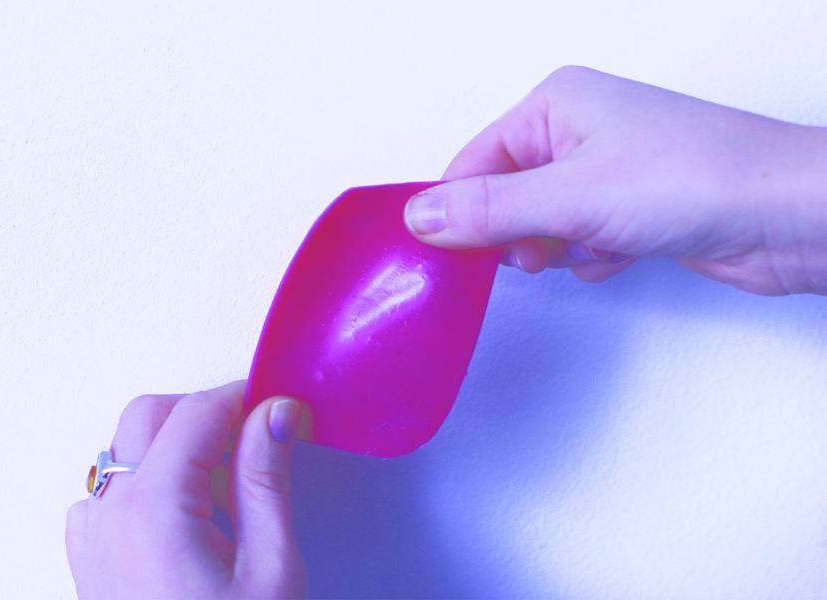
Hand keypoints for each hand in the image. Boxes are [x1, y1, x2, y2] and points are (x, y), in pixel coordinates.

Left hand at [66, 381, 307, 598]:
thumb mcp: (271, 568)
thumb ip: (266, 478)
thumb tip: (274, 414)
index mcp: (153, 510)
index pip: (195, 413)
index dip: (242, 397)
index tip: (277, 405)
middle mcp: (110, 517)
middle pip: (148, 416)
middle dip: (204, 411)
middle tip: (256, 436)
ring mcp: (93, 540)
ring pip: (124, 450)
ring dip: (174, 446)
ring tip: (225, 488)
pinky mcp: (92, 563)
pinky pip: (107, 493)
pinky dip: (148, 483)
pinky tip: (189, 517)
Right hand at [404, 66, 826, 294]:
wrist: (785, 216)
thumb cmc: (694, 180)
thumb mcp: (569, 198)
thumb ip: (487, 211)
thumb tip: (418, 216)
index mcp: (556, 104)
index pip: (473, 162)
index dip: (459, 211)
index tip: (449, 253)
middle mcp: (578, 130)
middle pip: (504, 195)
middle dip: (517, 234)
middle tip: (539, 247)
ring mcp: (606, 169)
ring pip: (541, 224)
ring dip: (558, 247)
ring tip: (593, 243)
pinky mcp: (630, 207)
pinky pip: (578, 240)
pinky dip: (591, 256)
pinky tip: (623, 251)